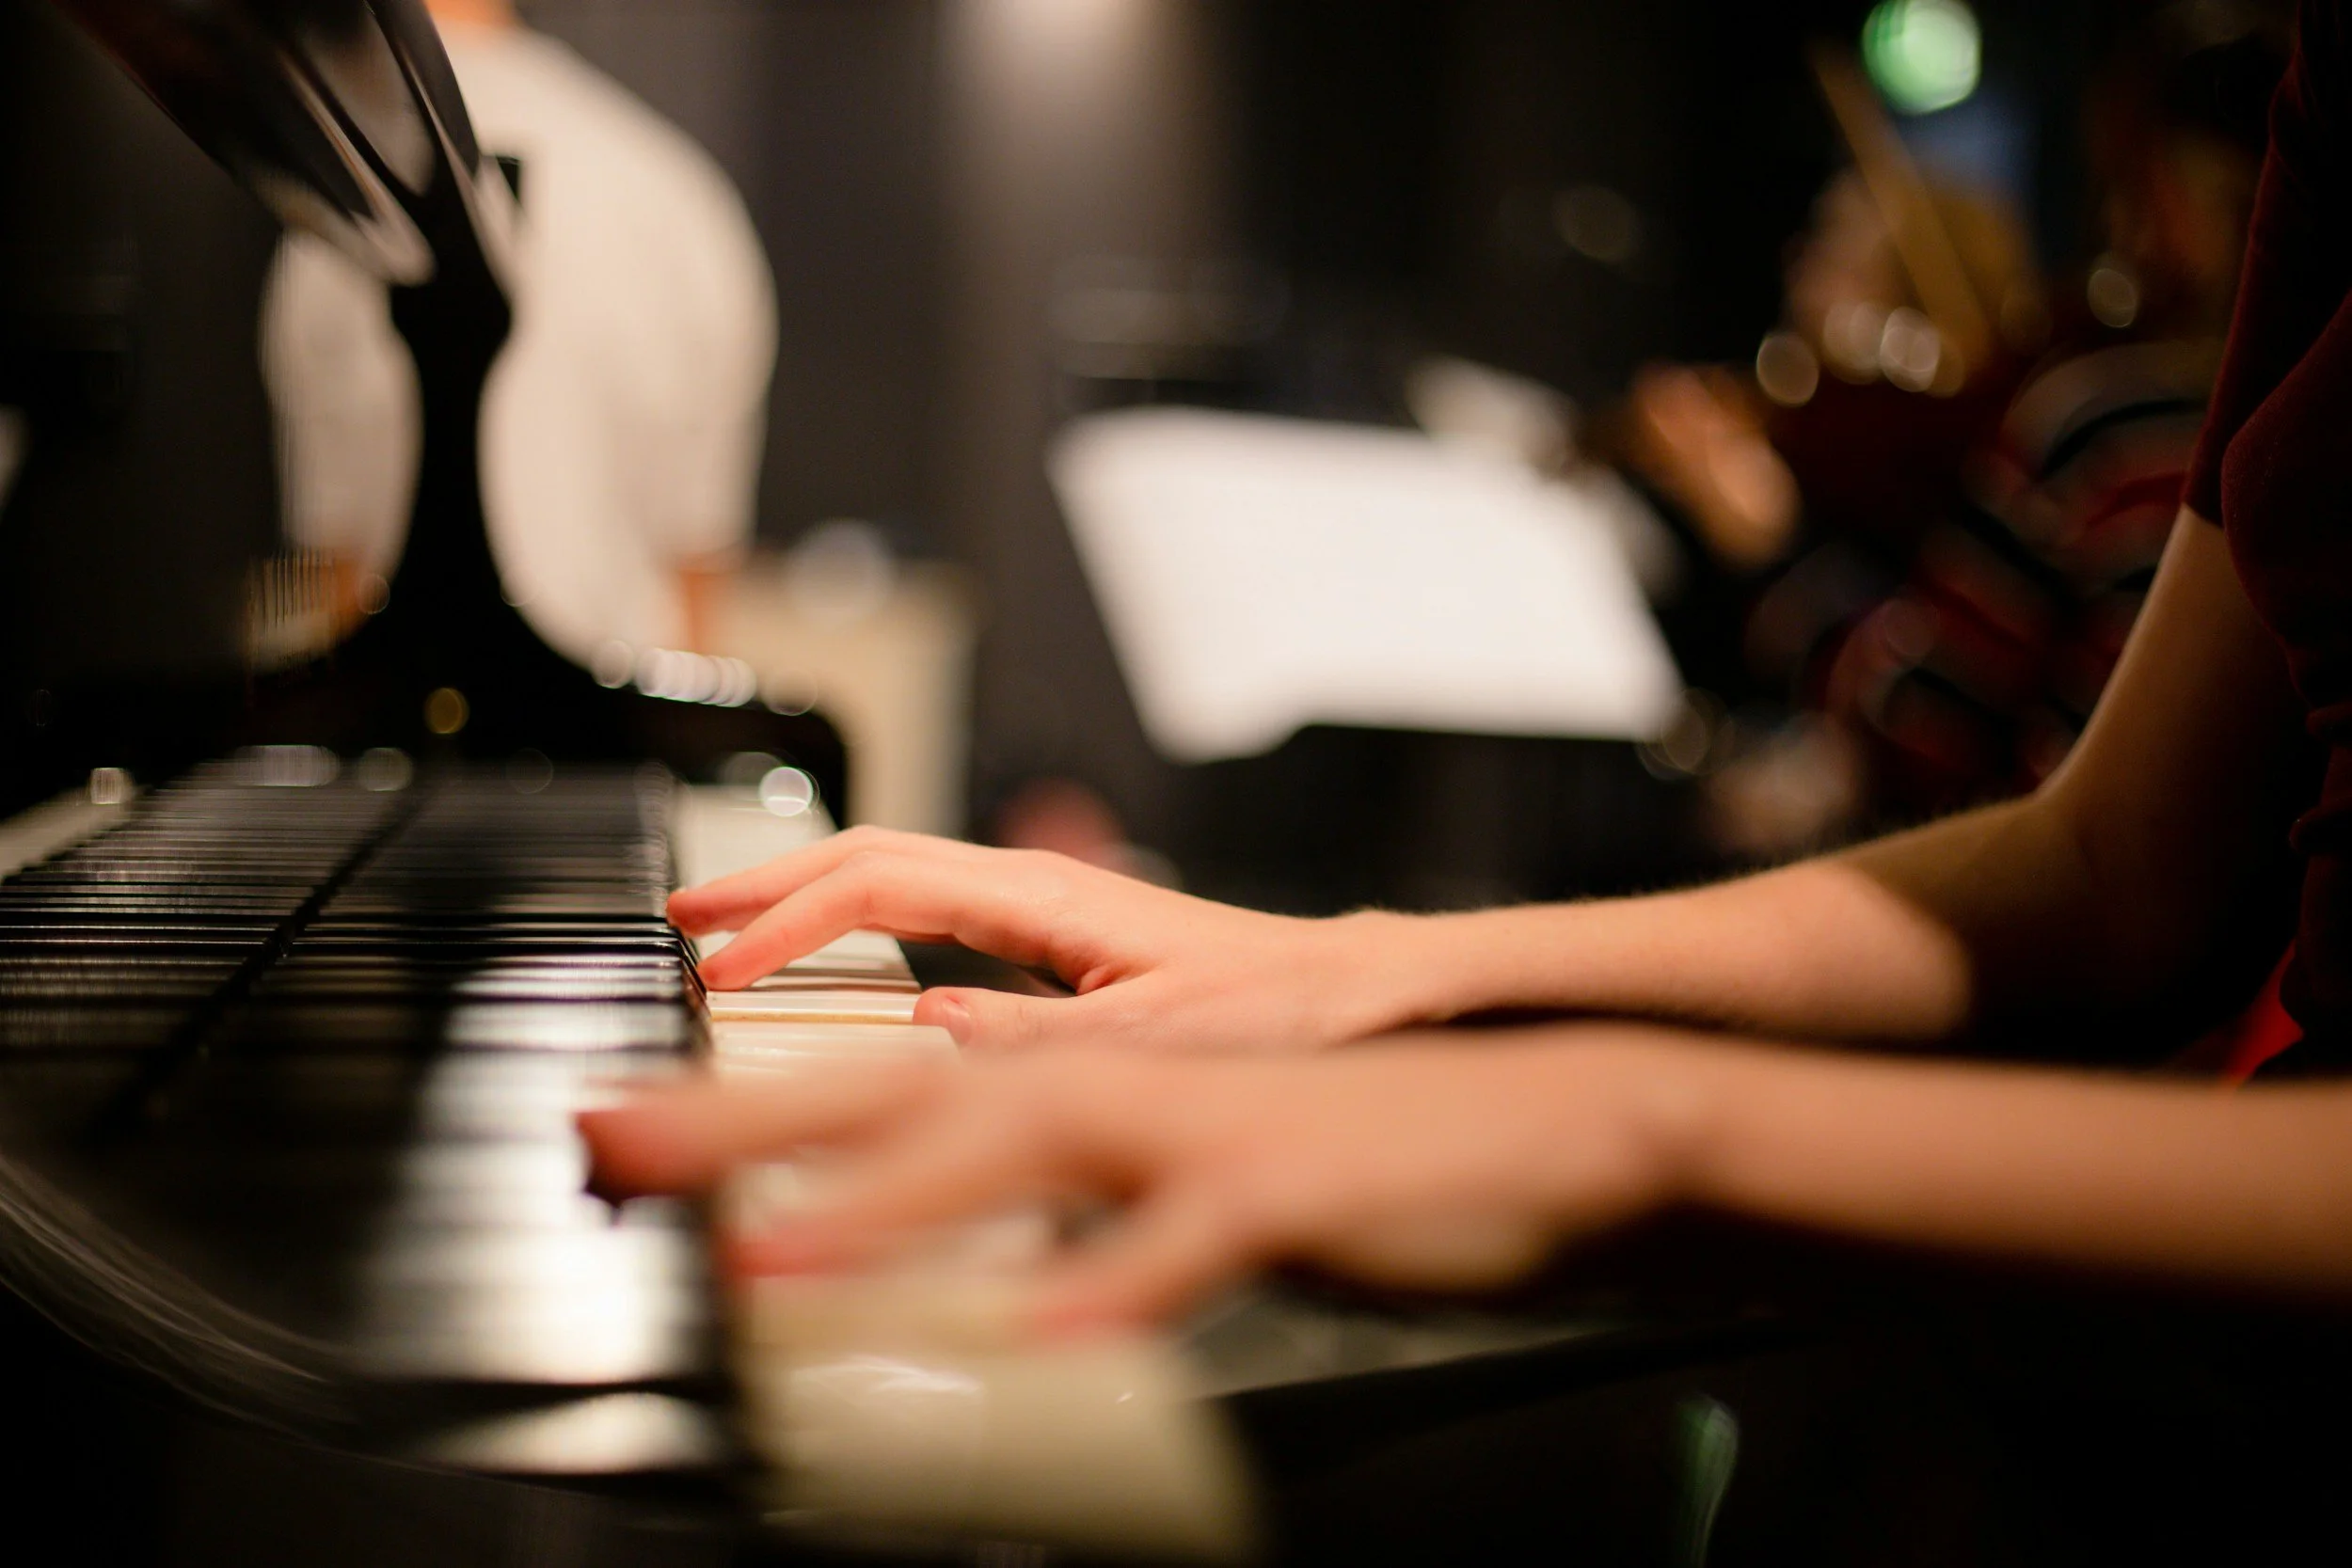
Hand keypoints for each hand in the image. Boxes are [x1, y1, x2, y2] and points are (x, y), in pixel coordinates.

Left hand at [578, 1032, 1686, 1334]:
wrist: (1522, 1124)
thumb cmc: (1337, 1153)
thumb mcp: (1173, 1163)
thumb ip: (1062, 1167)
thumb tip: (966, 1197)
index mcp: (1079, 1078)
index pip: (881, 1081)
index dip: (742, 1104)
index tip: (623, 1137)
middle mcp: (1116, 1085)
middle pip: (903, 1094)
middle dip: (745, 1122)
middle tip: (613, 1149)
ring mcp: (1197, 1131)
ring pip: (1022, 1149)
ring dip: (891, 1200)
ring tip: (770, 1249)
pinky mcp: (1284, 1187)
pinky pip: (1187, 1243)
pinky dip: (1112, 1276)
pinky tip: (1039, 1322)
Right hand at [671, 827, 1425, 1053]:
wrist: (1348, 991)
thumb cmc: (1277, 1010)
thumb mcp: (1154, 1042)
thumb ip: (1033, 1040)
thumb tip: (922, 1031)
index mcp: (1044, 897)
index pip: (881, 884)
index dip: (790, 925)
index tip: (723, 970)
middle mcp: (1034, 884)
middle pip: (868, 853)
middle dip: (768, 881)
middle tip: (684, 917)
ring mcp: (1040, 901)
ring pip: (894, 871)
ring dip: (806, 894)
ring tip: (733, 929)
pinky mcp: (1052, 930)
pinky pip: (928, 906)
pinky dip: (860, 921)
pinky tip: (841, 958)